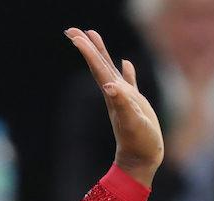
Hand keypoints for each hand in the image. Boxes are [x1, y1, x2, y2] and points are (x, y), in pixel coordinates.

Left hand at [66, 28, 163, 186]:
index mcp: (113, 94)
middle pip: (98, 65)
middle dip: (86, 47)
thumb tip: (110, 86)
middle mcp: (114, 93)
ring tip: (93, 35)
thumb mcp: (132, 121)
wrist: (141, 158)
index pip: (98, 68)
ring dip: (101, 53)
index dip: (87, 51)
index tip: (75, 36)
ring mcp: (124, 98)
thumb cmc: (138, 141)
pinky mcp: (135, 104)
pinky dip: (126, 71)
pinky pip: (129, 82)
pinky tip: (125, 63)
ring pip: (110, 69)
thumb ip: (122, 103)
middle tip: (72, 30)